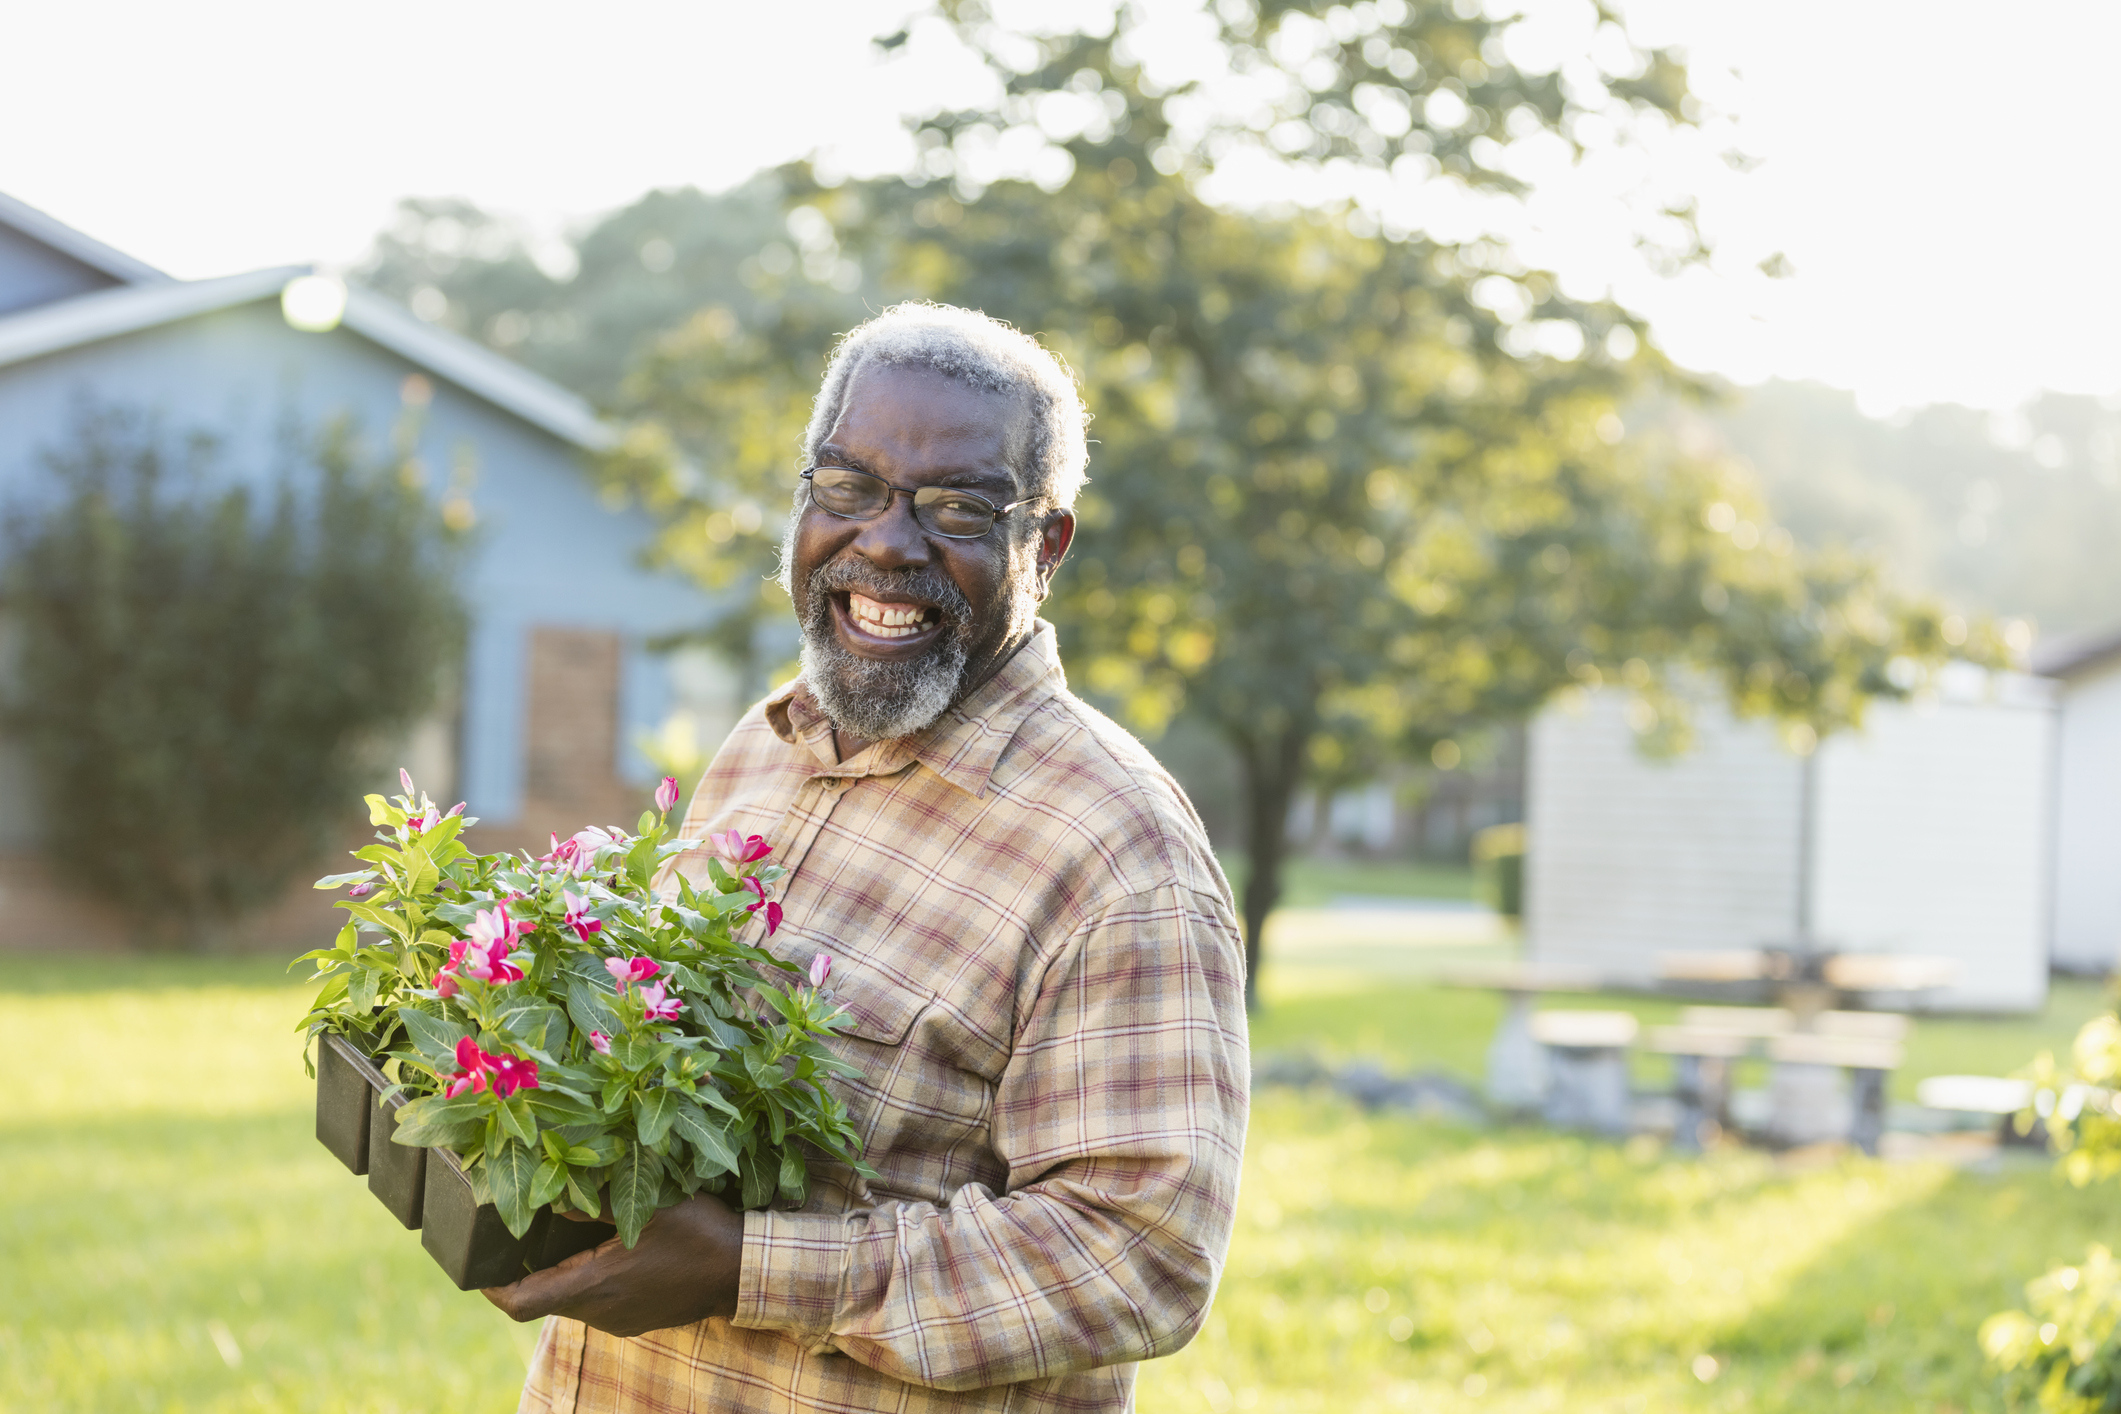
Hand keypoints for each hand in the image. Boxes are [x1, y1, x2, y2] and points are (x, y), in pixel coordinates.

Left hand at [481, 1193, 745, 1337]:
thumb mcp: (649, 1204)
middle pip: (542, 1302)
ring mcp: (619, 1321)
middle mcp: (601, 1312)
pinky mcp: (636, 1320)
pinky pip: (596, 1304)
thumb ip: (594, 1201)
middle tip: (519, 1235)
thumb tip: (551, 1195)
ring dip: (561, 1274)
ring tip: (562, 1235)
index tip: (479, 1268)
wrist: (744, 1271)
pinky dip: (587, 1280)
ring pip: (570, 1303)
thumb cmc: (700, 1233)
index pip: (520, 1303)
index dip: (491, 1289)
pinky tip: (603, 1249)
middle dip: (527, 1272)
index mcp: (595, 1286)